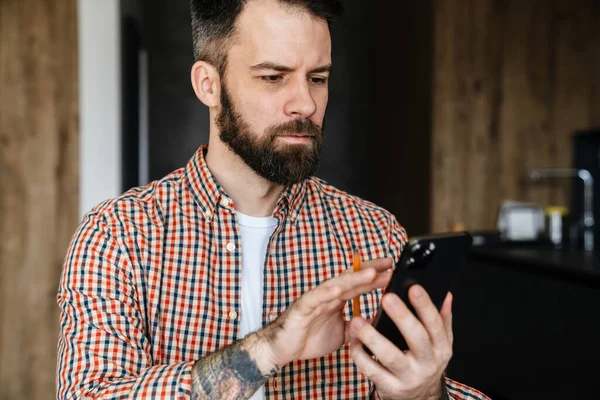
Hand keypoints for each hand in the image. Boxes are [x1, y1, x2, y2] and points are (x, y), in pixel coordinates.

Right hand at [256, 258, 392, 370]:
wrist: (283, 349)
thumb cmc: (309, 338)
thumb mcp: (342, 334)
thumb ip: (358, 327)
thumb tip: (378, 325)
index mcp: (337, 299)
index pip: (359, 284)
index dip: (375, 276)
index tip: (393, 269)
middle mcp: (327, 295)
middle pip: (351, 279)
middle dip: (370, 271)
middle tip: (389, 263)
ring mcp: (315, 299)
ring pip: (337, 285)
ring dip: (354, 278)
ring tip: (371, 273)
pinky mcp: (302, 307)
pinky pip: (314, 298)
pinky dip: (326, 293)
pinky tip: (338, 289)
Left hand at [349, 285, 452, 399]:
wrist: (420, 397)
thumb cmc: (425, 360)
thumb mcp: (439, 343)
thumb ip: (442, 319)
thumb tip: (446, 295)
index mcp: (441, 347)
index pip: (436, 325)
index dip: (425, 306)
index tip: (413, 287)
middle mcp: (428, 363)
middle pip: (417, 338)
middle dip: (402, 317)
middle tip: (387, 298)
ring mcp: (409, 377)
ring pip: (390, 356)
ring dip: (372, 337)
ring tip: (357, 320)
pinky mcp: (390, 387)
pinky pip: (372, 371)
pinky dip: (360, 355)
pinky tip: (353, 340)